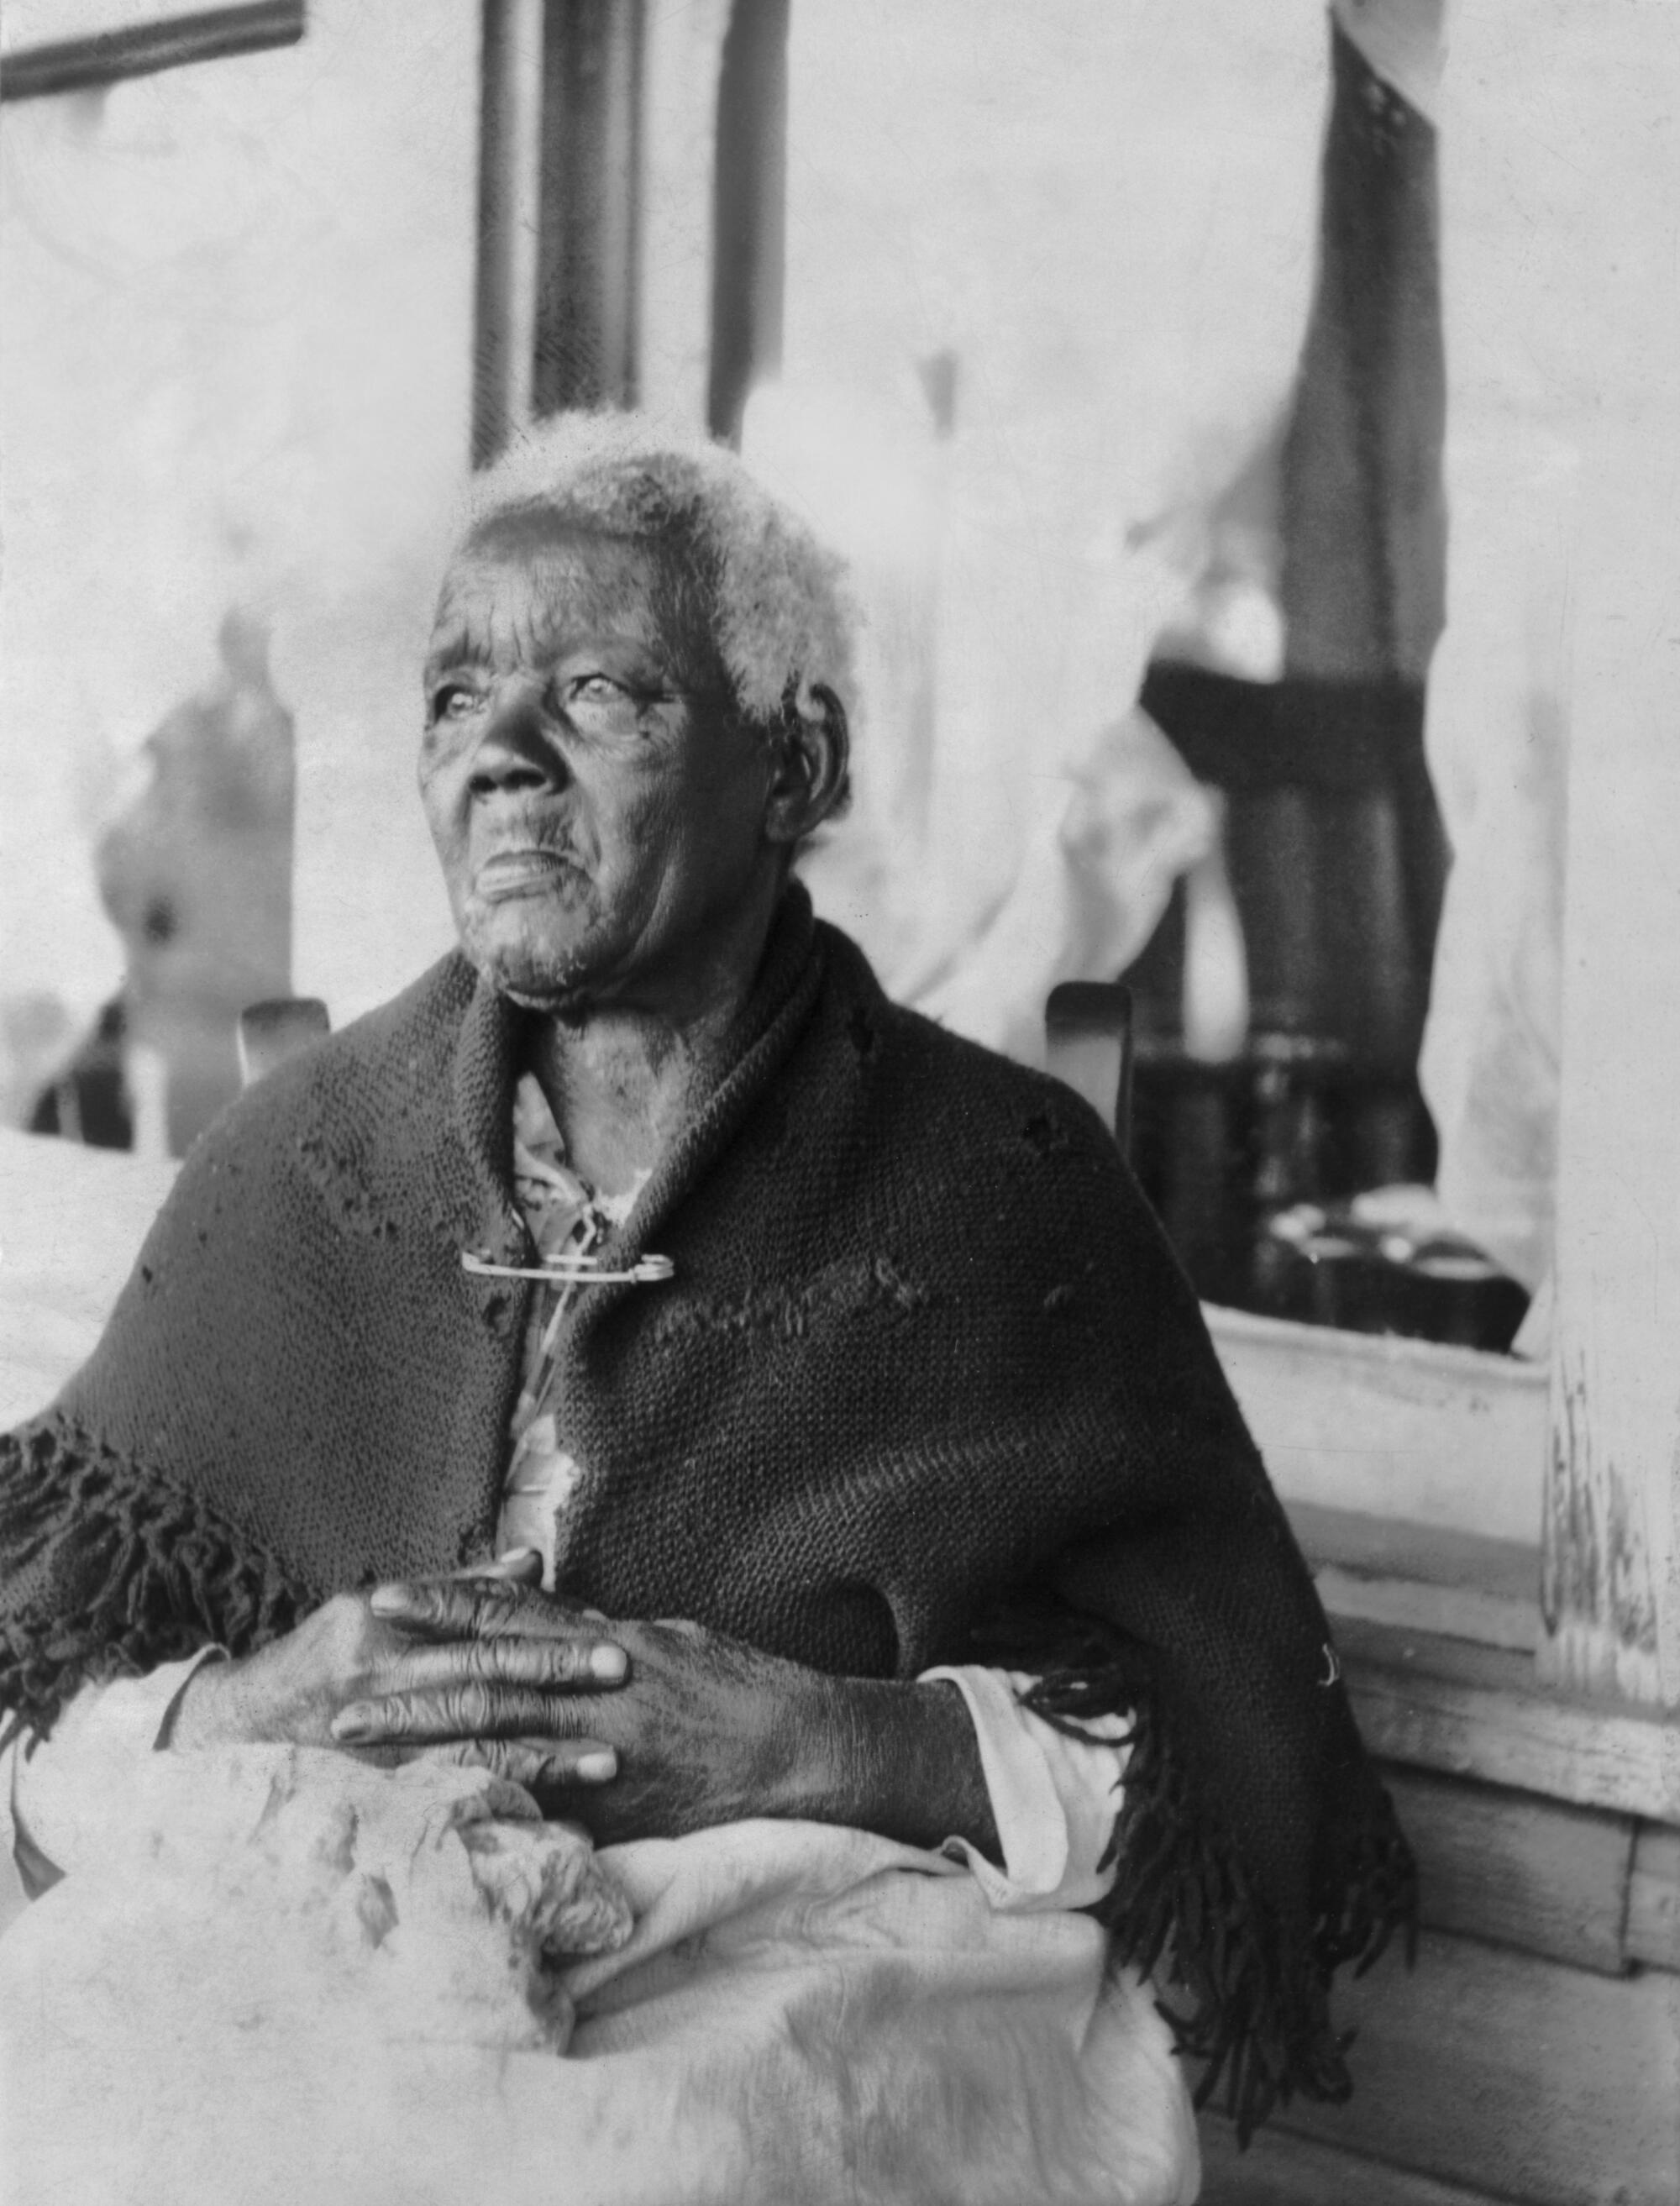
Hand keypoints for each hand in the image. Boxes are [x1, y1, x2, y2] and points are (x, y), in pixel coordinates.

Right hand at [167, 1550, 626, 1799]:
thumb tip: (533, 1559)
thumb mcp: (375, 1608)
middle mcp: (377, 1676)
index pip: (475, 1616)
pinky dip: (499, 1805)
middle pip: (481, 1671)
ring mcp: (375, 1738)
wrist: (236, 1732)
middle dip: (555, 1673)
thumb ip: (458, 1586)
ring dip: (545, 1752)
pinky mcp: (373, 1790)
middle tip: (622, 1671)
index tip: (602, 1624)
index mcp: (381, 1622)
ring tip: (609, 1761)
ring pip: (471, 1741)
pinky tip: (552, 1819)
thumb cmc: (324, 1659)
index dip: (540, 1622)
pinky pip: (446, 1798)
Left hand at [328, 1576, 836, 1843]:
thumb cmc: (737, 1684)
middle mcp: (598, 1697)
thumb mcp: (664, 1638)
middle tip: (339, 1702)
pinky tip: (433, 1825)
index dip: (442, 1607)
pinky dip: (484, 1814)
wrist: (801, 1750)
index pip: (509, 1617)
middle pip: (485, 1688)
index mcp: (606, 1644)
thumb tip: (543, 1612)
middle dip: (408, 1695)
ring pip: (498, 1750)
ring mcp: (605, 1759)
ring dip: (424, 1753)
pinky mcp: (616, 1815)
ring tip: (364, 1760)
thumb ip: (597, 1630)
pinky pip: (538, 1815)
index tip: (381, 1601)